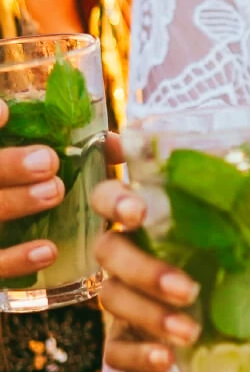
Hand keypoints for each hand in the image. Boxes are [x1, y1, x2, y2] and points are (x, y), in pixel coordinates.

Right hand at [0, 99, 66, 277]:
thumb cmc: (32, 196)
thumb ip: (71, 152)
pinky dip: (15, 259)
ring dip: (16, 202)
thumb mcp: (40, 169)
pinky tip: (48, 249)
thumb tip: (117, 143)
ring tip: (53, 192)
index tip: (7, 111)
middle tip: (48, 162)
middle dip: (8, 166)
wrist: (11, 253)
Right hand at [90, 178, 249, 371]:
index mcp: (159, 216)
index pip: (115, 195)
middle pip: (109, 248)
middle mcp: (131, 251)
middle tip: (185, 287)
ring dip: (151, 314)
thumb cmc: (244, 268)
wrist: (230, 335)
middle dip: (141, 266)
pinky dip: (139, 354)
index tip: (138, 212)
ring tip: (191, 330)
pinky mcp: (124, 338)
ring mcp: (123, 295)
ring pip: (113, 297)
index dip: (115, 199)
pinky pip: (116, 347)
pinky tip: (167, 358)